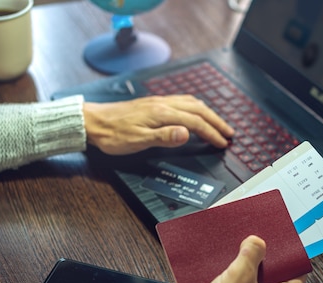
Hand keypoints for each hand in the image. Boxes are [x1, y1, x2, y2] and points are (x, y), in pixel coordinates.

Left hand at [82, 95, 233, 154]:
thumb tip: (187, 133)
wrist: (93, 122)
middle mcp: (163, 104)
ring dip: (208, 113)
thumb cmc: (112, 134)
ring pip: (191, 103)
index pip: (195, 123)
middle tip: (229, 133)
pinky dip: (195, 107)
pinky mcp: (153, 103)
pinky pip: (182, 101)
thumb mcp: (138, 141)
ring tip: (218, 123)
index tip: (222, 142)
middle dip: (216, 122)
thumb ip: (164, 137)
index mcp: (162, 114)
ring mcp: (158, 102)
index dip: (211, 133)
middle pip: (198, 110)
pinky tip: (194, 111)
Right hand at [168, 235, 305, 282]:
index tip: (278, 243)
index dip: (288, 256)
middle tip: (254, 248)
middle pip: (276, 278)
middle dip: (264, 262)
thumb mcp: (239, 276)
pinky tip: (226, 275)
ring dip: (248, 272)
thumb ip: (252, 254)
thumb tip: (257, 243)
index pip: (297, 273)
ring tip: (238, 260)